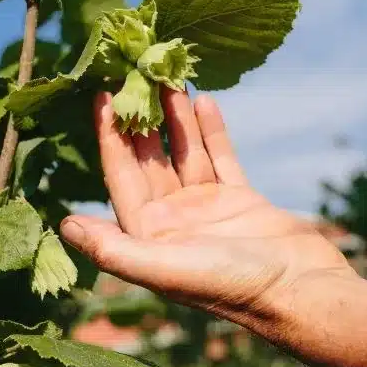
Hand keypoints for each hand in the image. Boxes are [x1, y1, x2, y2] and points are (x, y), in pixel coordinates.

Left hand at [59, 89, 357, 325]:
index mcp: (149, 236)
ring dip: (175, 117)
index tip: (103, 94)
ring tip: (168, 77)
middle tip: (135, 73)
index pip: (121, 176)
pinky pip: (220, 158)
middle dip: (142, 118)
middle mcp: (173, 221)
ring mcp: (207, 209)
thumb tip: (64, 224)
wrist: (302, 292)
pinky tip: (203, 100)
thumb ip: (113, 249)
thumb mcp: (166, 269)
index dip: (110, 136)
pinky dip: (210, 131)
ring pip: (184, 153)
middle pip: (150, 159)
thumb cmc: (233, 287)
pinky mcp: (240, 200)